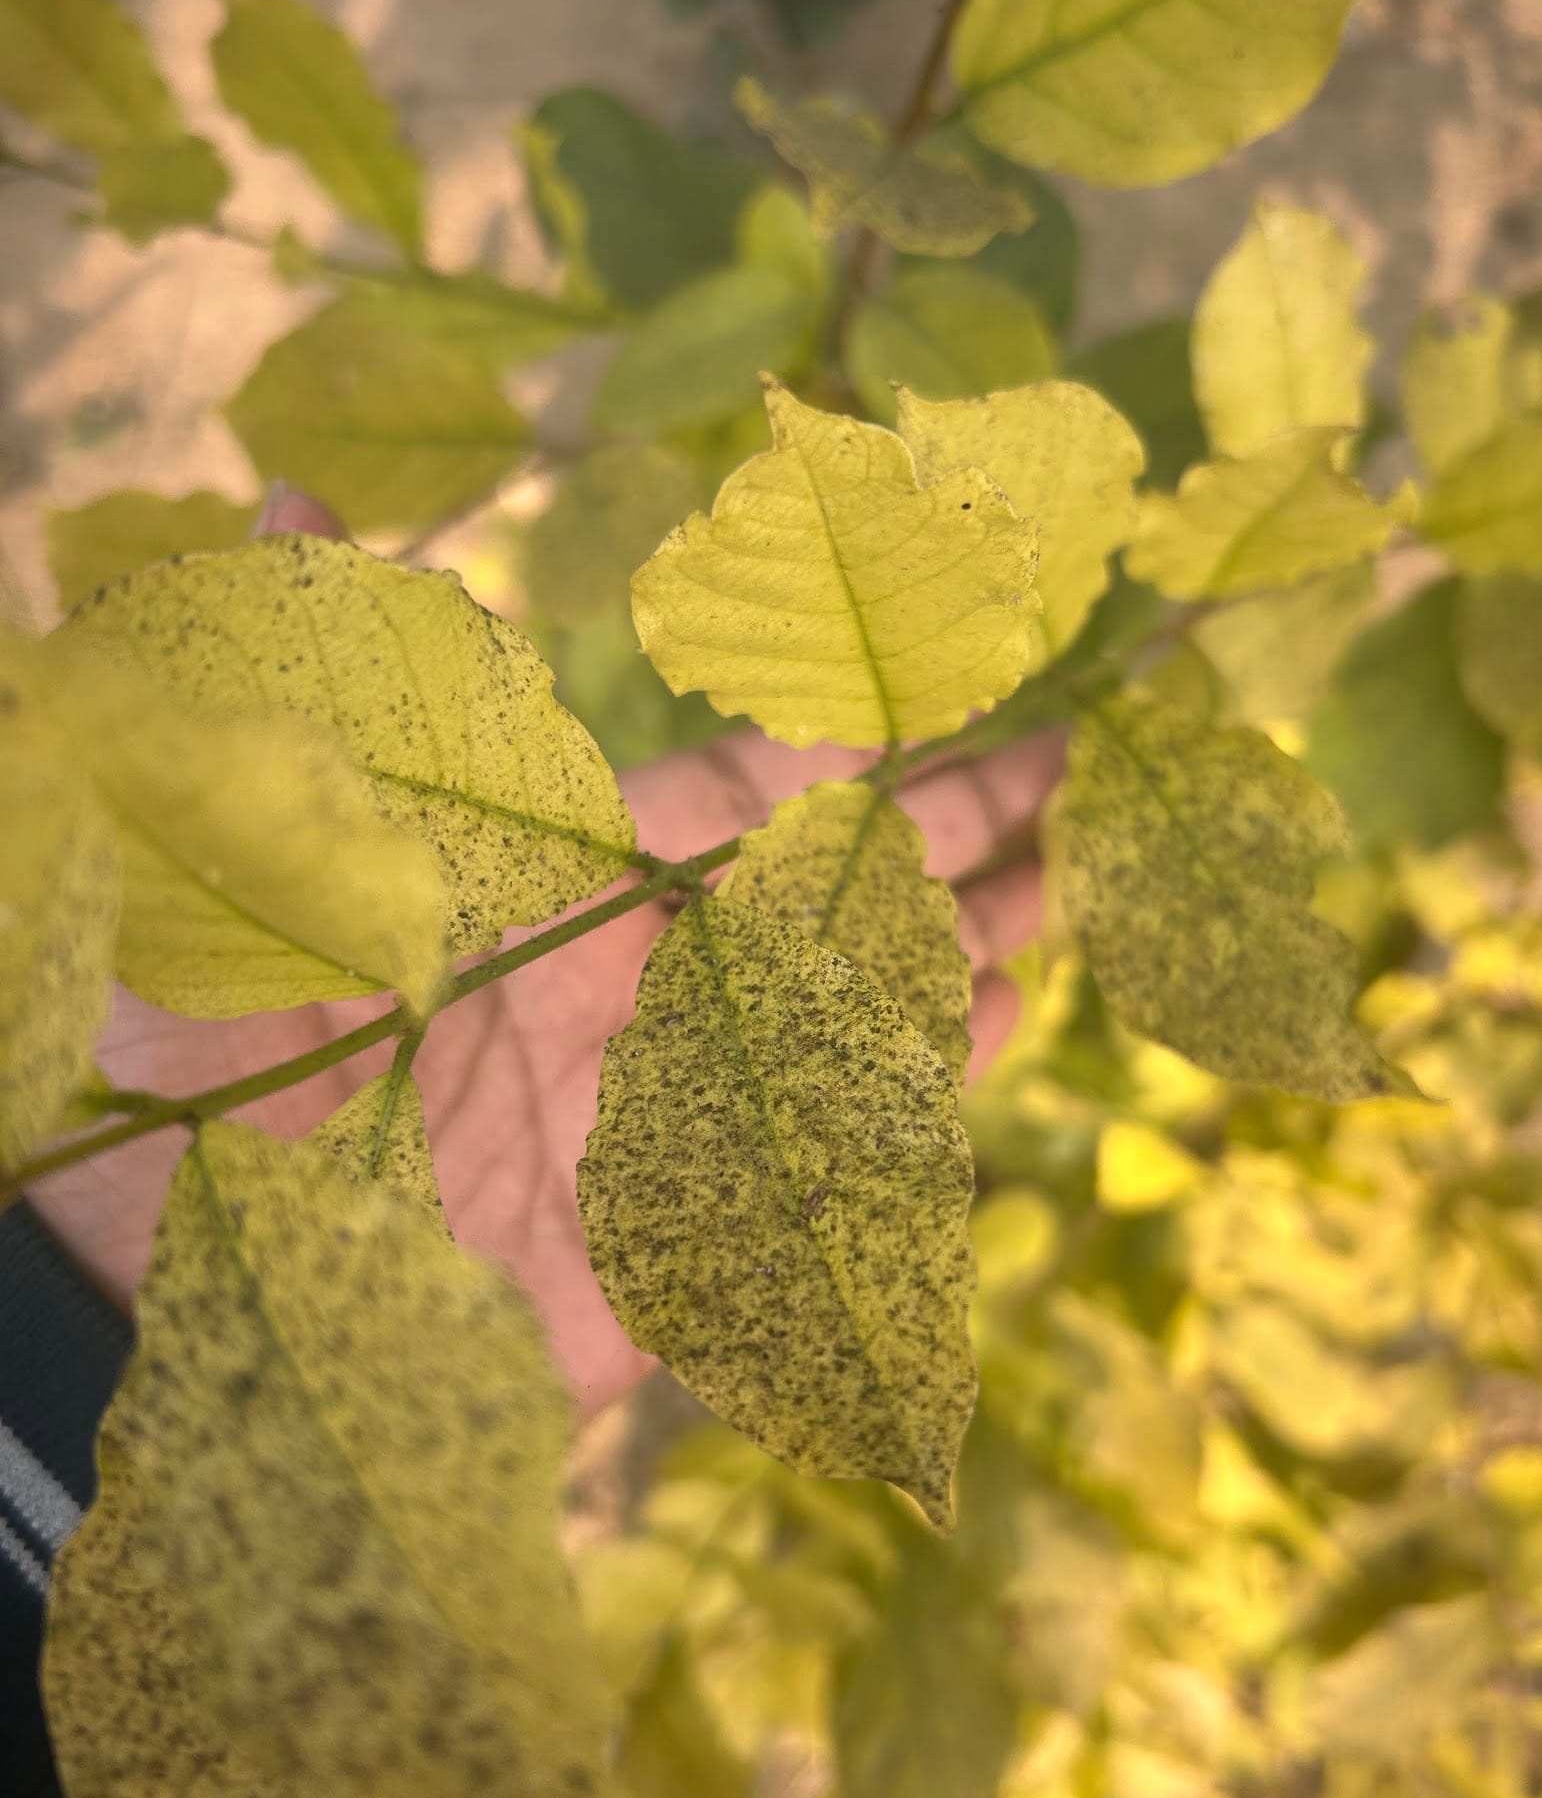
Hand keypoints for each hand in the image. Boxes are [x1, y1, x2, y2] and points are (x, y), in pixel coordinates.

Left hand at [30, 492, 1059, 1415]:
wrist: (210, 1294)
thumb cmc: (227, 1078)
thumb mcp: (263, 872)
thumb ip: (306, 700)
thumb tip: (279, 504)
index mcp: (552, 890)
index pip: (731, 798)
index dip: (840, 744)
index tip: (954, 678)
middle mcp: (633, 986)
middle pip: (825, 890)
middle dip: (948, 823)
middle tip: (1073, 762)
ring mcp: (674, 1104)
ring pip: (852, 1005)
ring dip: (961, 937)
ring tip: (1075, 874)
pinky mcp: (691, 1229)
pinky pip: (834, 1145)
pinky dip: (923, 1081)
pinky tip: (1002, 1011)